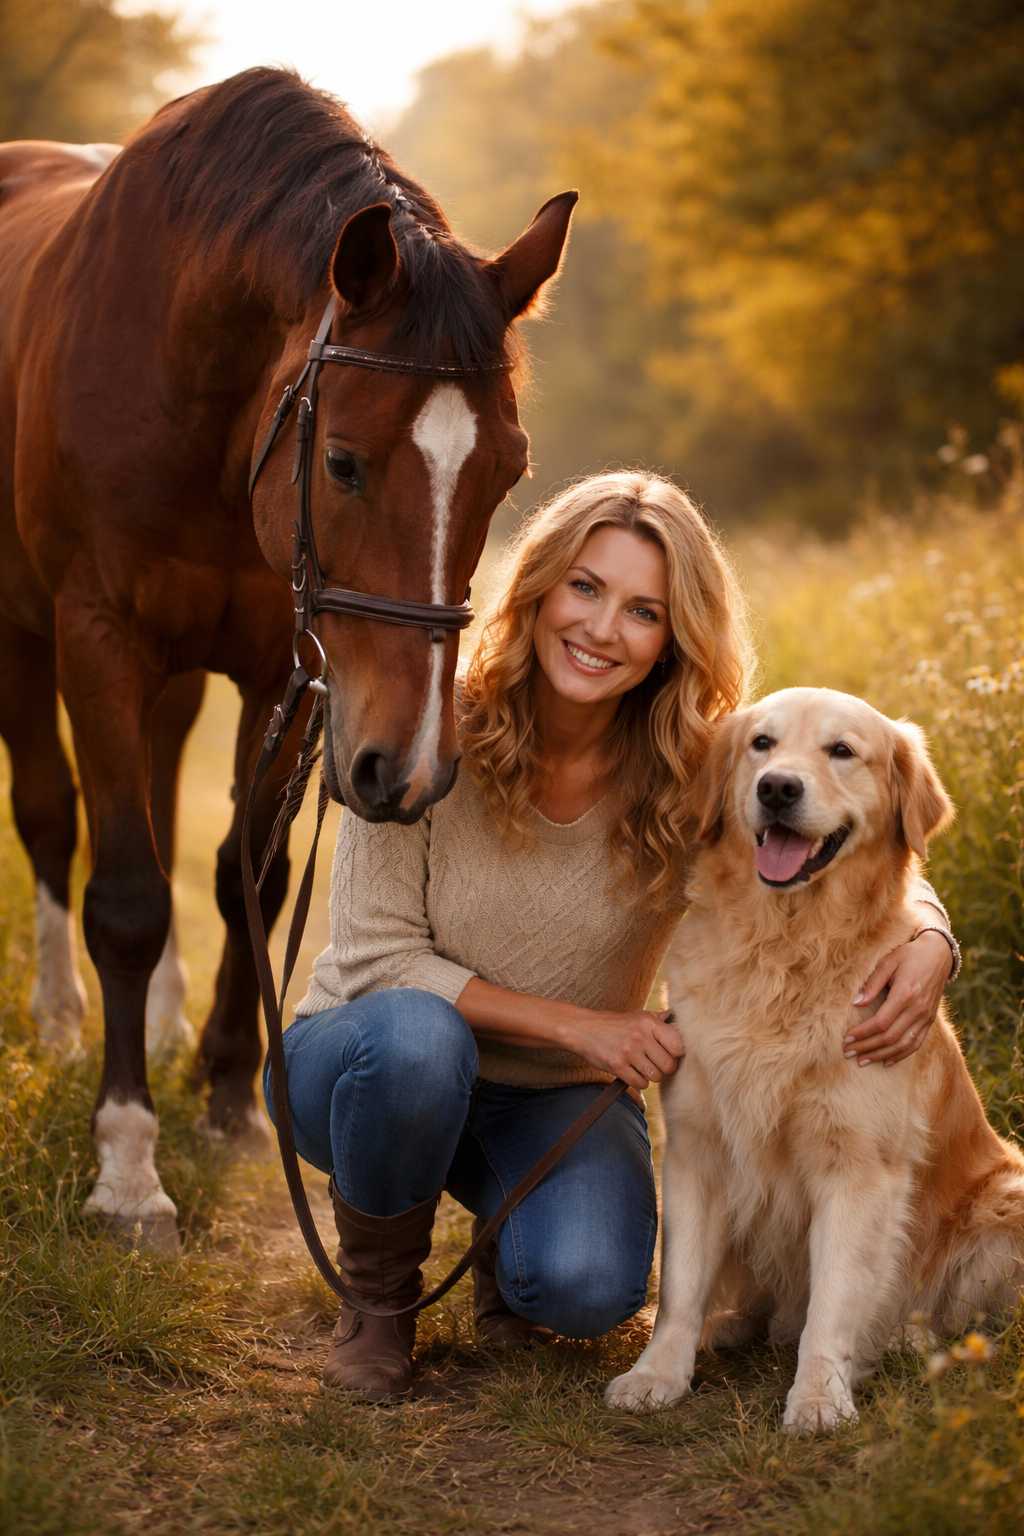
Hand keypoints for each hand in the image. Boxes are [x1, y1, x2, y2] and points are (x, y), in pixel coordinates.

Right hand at [578, 1009, 684, 1088]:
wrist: (584, 1028)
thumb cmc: (615, 1024)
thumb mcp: (638, 1016)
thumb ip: (660, 1021)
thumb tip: (681, 1022)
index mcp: (649, 1022)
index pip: (678, 1045)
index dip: (677, 1054)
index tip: (670, 1054)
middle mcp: (641, 1036)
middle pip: (669, 1065)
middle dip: (664, 1068)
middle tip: (656, 1064)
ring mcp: (628, 1051)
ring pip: (656, 1076)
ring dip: (651, 1076)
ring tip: (642, 1067)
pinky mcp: (617, 1065)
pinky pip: (640, 1084)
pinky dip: (638, 1082)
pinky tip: (632, 1072)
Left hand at [842, 932, 951, 1067]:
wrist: (939, 955)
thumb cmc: (909, 955)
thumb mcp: (888, 962)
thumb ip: (872, 983)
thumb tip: (856, 1003)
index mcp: (906, 994)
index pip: (881, 1022)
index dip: (862, 1033)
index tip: (846, 1038)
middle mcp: (918, 1009)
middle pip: (890, 1037)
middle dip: (867, 1047)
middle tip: (848, 1052)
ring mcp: (926, 1017)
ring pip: (903, 1045)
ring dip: (881, 1055)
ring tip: (862, 1061)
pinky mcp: (930, 1021)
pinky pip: (916, 1043)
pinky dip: (901, 1055)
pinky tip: (886, 1062)